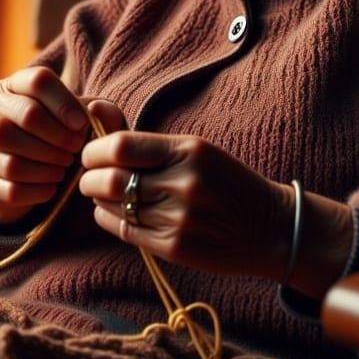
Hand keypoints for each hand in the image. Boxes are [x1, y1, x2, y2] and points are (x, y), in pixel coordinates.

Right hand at [0, 66, 87, 224]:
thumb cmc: (60, 135)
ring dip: (47, 167)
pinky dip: (36, 191)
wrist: (29, 173)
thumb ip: (101, 110)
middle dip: (58, 137)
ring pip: (13, 158)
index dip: (65, 103)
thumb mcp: (82, 119)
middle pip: (26, 117)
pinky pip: (9, 189)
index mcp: (9, 87)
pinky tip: (51, 188)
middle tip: (74, 150)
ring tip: (62, 169)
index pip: (38, 80)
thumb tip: (94, 110)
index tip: (82, 125)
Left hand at [78, 131, 294, 279]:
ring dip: (98, 199)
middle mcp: (183, 183)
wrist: (270, 227)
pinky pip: (124, 230)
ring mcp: (179, 218)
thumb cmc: (226, 182)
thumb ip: (147, 141)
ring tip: (103, 194)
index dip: (95, 150)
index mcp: (189, 151)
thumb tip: (95, 110)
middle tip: (89, 177)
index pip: (121, 146)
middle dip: (88, 178)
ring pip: (113, 205)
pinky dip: (109, 218)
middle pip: (110, 178)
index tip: (91, 154)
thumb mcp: (196, 150)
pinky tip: (115, 212)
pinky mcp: (174, 247)